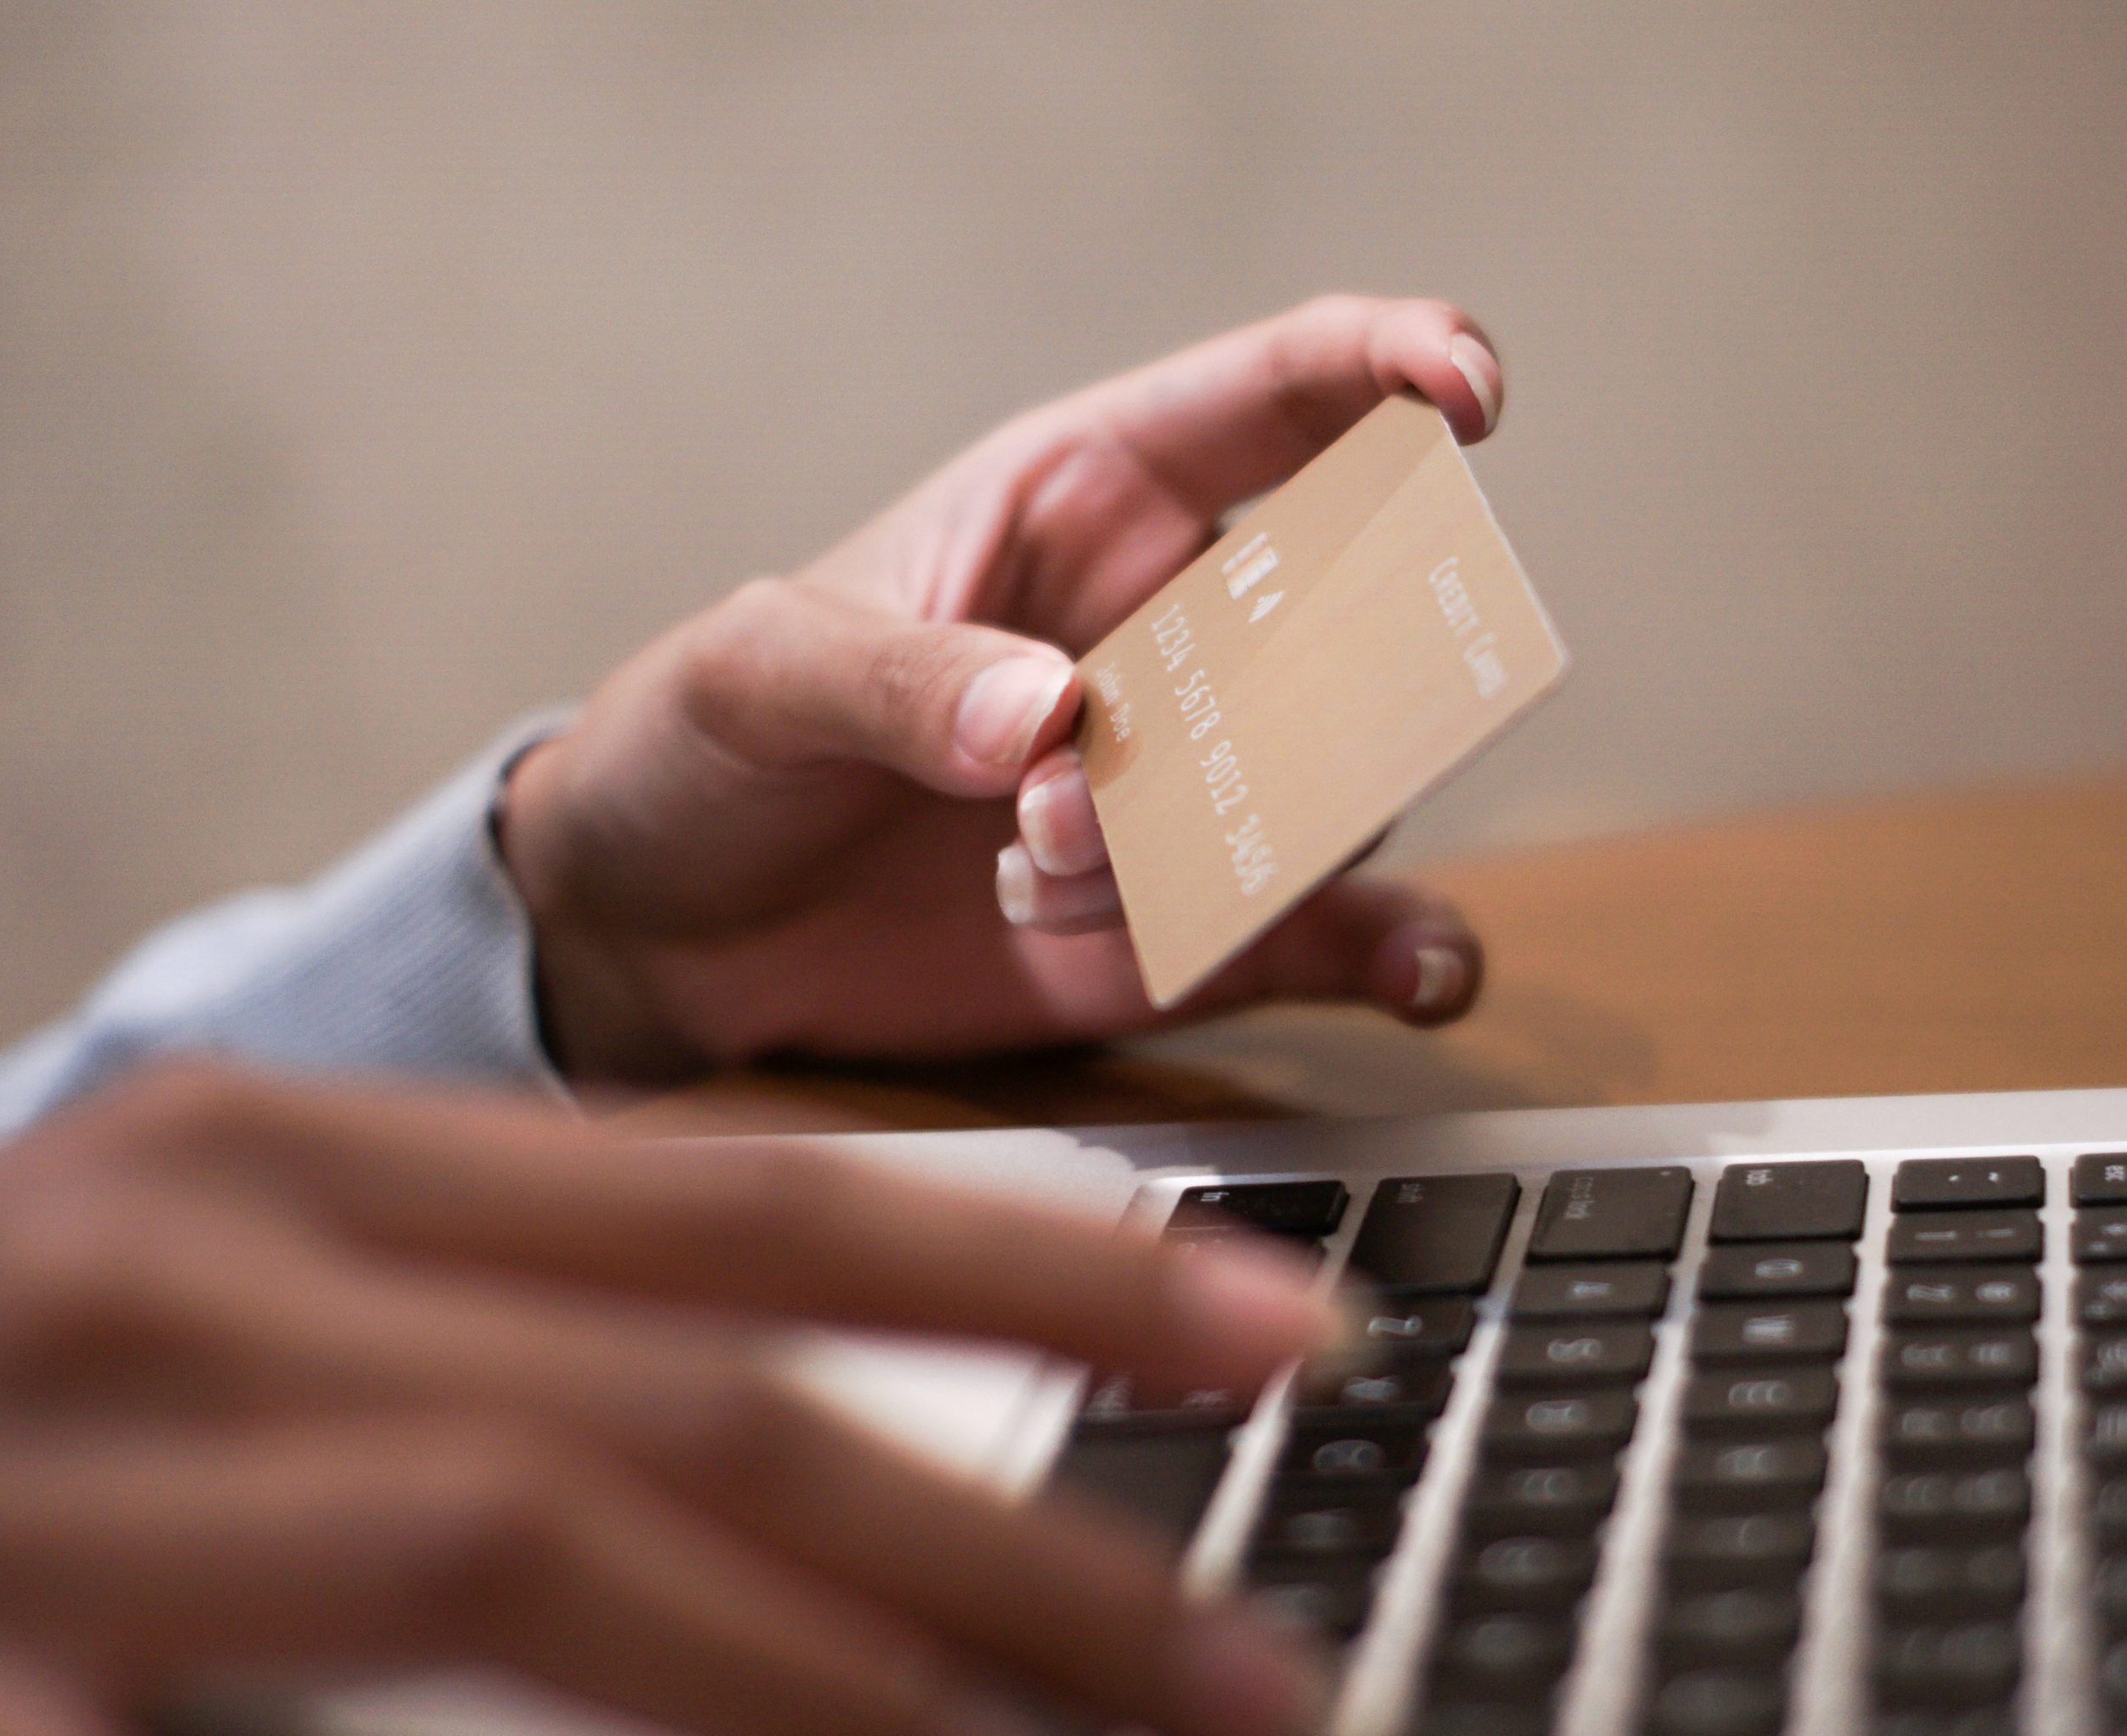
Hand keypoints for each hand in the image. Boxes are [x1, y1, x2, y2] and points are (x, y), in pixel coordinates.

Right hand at [0, 1064, 1336, 1735]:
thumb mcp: (252, 1267)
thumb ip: (537, 1311)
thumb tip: (876, 1414)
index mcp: (297, 1159)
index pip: (747, 1205)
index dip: (1047, 1276)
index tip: (1282, 1347)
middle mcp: (180, 1286)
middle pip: (678, 1402)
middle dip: (1008, 1542)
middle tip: (1234, 1663)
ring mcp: (33, 1508)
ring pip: (500, 1560)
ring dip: (805, 1692)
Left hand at [497, 296, 1509, 1084]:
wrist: (659, 939)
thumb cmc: (702, 749)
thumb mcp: (758, 675)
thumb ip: (898, 681)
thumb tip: (1051, 721)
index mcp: (1088, 502)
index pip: (1282, 401)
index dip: (1393, 369)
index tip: (1468, 393)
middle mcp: (1176, 635)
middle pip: (1350, 617)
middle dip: (1273, 698)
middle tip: (1098, 779)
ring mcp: (1198, 786)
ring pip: (1326, 791)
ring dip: (1207, 846)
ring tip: (1032, 878)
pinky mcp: (1194, 926)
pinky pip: (1341, 932)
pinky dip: (1403, 951)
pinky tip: (1419, 976)